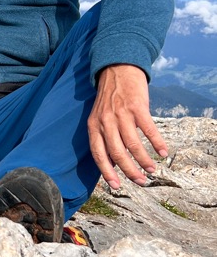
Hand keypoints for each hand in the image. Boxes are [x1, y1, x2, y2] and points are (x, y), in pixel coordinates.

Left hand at [87, 64, 168, 188]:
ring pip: (132, 144)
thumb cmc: (110, 98)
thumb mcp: (99, 117)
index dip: (106, 172)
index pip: (98, 154)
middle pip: (117, 153)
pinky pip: (148, 130)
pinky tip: (163, 152)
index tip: (116, 186)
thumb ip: (103, 137)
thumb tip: (112, 162)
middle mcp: (105, 122)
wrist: (117, 70)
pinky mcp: (137, 107)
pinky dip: (157, 143)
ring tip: (151, 170)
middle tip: (140, 182)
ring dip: (144, 160)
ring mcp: (121, 114)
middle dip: (129, 171)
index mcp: (94, 126)